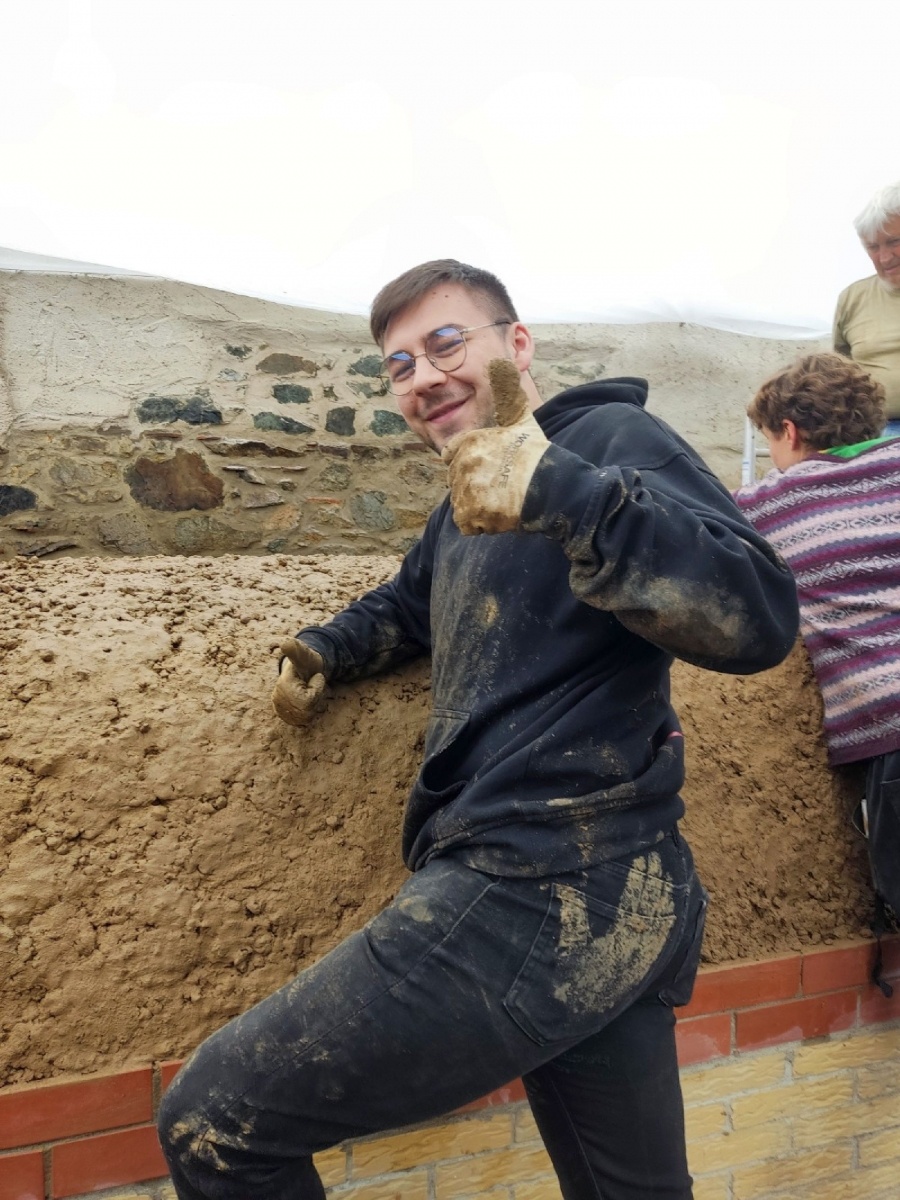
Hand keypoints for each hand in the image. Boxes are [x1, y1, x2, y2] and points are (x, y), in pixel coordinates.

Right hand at [271, 638, 327, 726]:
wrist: (303, 671)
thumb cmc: (306, 663)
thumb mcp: (304, 655)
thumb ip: (296, 650)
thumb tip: (285, 642)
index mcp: (282, 685)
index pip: (309, 700)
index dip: (316, 688)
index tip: (314, 677)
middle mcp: (278, 699)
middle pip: (308, 711)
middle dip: (314, 697)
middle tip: (311, 686)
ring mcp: (280, 710)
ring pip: (307, 718)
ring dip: (313, 705)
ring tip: (308, 692)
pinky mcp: (285, 718)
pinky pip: (304, 722)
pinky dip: (309, 713)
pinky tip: (306, 702)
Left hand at [442, 358, 548, 534]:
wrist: (552, 487)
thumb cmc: (537, 453)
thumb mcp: (521, 416)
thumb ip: (506, 390)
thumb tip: (499, 360)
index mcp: (469, 443)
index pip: (452, 454)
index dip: (469, 461)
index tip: (488, 466)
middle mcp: (463, 466)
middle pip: (456, 479)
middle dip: (473, 483)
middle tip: (498, 485)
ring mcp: (466, 493)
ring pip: (461, 501)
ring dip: (477, 503)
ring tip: (501, 498)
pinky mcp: (471, 516)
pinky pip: (466, 522)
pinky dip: (479, 522)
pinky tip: (498, 514)